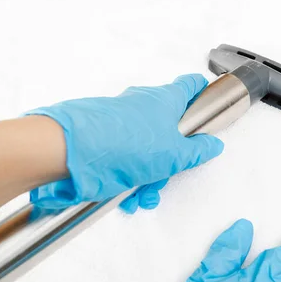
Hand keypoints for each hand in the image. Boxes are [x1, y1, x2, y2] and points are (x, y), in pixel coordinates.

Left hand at [26, 74, 223, 211]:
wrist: (68, 152)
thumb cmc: (122, 145)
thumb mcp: (173, 155)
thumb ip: (197, 150)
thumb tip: (212, 145)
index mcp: (164, 100)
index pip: (190, 86)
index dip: (202, 94)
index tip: (209, 104)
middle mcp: (142, 105)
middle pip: (168, 129)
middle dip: (170, 159)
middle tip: (167, 176)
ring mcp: (121, 120)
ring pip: (145, 148)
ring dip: (147, 176)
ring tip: (141, 195)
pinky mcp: (102, 136)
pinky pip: (123, 156)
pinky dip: (127, 177)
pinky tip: (124, 196)